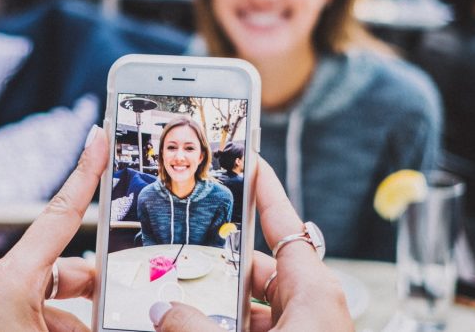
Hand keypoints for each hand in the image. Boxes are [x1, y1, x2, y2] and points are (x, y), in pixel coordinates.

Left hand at [0, 125, 107, 331]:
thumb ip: (89, 322)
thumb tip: (114, 316)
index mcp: (9, 280)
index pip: (61, 214)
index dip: (86, 173)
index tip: (99, 138)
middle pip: (63, 270)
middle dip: (93, 293)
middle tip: (120, 308)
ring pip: (47, 298)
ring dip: (71, 320)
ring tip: (85, 329)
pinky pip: (25, 311)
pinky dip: (48, 326)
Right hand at [151, 158, 352, 331]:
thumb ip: (195, 326)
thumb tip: (162, 312)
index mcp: (313, 291)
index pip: (285, 225)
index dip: (266, 191)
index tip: (252, 160)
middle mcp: (311, 306)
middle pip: (257, 270)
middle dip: (217, 269)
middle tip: (179, 264)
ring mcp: (304, 328)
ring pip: (254, 306)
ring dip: (218, 307)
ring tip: (179, 307)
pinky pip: (259, 328)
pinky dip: (229, 325)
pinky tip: (195, 330)